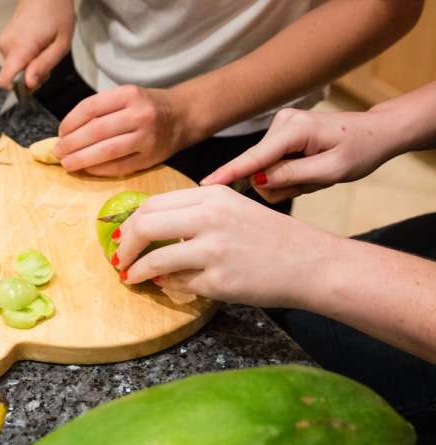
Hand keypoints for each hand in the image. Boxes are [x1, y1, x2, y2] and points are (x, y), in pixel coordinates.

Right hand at [0, 0, 73, 90]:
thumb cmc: (56, 13)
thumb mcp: (61, 44)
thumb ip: (44, 66)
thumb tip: (29, 85)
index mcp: (19, 48)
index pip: (4, 81)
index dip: (18, 89)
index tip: (34, 82)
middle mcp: (6, 46)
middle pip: (14, 77)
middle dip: (32, 75)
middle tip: (48, 58)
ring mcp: (4, 42)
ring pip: (16, 68)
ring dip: (31, 65)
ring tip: (44, 48)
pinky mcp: (5, 40)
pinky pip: (15, 58)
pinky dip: (27, 57)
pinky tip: (38, 44)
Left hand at [54, 86, 185, 175]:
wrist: (181, 116)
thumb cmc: (145, 107)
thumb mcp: (125, 97)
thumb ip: (100, 110)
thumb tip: (66, 133)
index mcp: (129, 94)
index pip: (90, 108)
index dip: (70, 122)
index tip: (60, 133)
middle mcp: (139, 114)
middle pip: (96, 131)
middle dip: (71, 144)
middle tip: (58, 152)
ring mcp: (146, 137)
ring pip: (106, 150)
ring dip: (82, 159)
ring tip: (67, 164)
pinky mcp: (150, 157)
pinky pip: (119, 166)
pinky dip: (99, 169)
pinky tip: (87, 169)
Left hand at [111, 186, 341, 307]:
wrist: (311, 263)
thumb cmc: (268, 238)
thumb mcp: (231, 210)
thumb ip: (191, 213)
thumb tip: (143, 230)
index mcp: (212, 195)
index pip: (152, 204)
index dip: (129, 223)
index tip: (120, 236)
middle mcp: (211, 217)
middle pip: (144, 226)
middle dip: (124, 246)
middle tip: (119, 259)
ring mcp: (214, 249)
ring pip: (155, 260)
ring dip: (137, 271)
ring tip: (132, 277)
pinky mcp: (219, 280)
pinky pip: (177, 284)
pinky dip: (168, 285)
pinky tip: (170, 284)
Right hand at [201, 107, 399, 202]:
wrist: (376, 133)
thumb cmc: (360, 151)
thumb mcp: (331, 171)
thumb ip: (292, 175)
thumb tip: (258, 180)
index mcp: (295, 129)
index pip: (255, 157)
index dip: (229, 173)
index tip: (205, 184)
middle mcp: (281, 122)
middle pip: (258, 168)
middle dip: (280, 184)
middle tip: (312, 182)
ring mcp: (279, 126)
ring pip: (263, 169)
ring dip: (286, 180)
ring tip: (313, 174)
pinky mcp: (279, 134)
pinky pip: (270, 164)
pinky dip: (287, 173)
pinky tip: (308, 168)